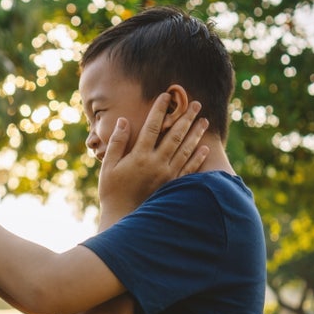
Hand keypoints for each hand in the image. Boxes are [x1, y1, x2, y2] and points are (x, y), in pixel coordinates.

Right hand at [98, 94, 208, 228]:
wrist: (123, 217)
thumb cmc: (112, 191)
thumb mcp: (109, 166)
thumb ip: (117, 142)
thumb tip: (124, 121)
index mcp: (140, 156)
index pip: (153, 127)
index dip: (159, 110)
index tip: (165, 96)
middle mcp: (157, 163)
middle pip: (175, 136)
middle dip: (186, 118)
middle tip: (197, 104)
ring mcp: (167, 175)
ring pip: (185, 150)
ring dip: (196, 134)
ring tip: (204, 121)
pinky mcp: (172, 186)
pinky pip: (189, 169)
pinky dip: (198, 158)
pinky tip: (204, 148)